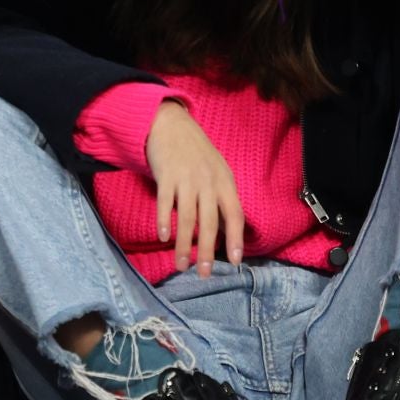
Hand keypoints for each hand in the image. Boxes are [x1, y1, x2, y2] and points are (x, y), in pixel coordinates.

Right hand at [144, 101, 243, 276]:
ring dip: (183, 244)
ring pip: (187, 217)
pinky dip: (165, 220)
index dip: (235, 238)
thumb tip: (225, 232)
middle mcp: (208, 181)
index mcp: (224, 182)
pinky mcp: (166, 175)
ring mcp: (186, 178)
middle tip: (204, 274)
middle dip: (207, 251)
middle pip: (209, 222)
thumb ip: (221, 198)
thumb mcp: (217, 171)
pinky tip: (163, 237)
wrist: (171, 124)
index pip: (234, 214)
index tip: (234, 262)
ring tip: (182, 265)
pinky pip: (165, 201)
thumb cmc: (196, 152)